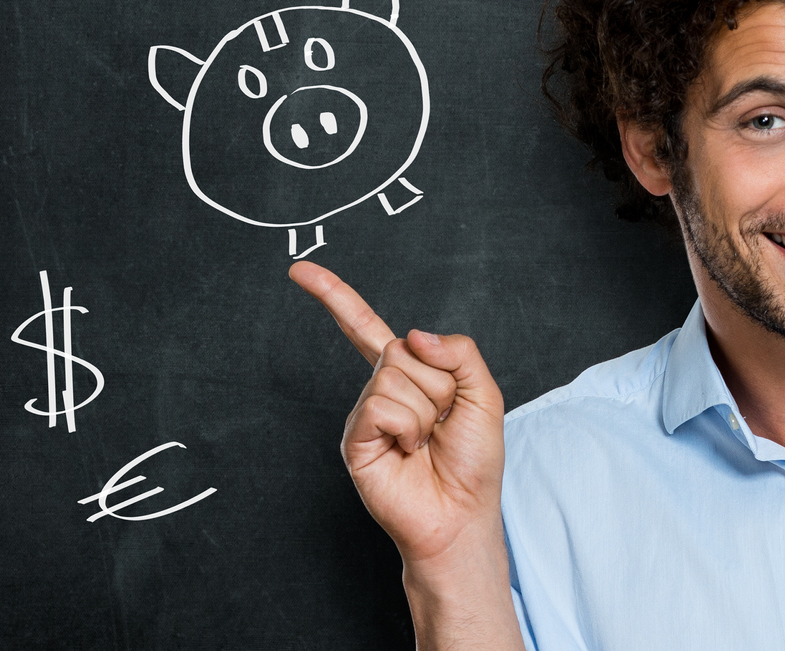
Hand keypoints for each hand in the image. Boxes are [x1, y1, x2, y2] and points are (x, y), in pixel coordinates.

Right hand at [289, 261, 506, 563]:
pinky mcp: (355, 439)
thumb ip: (459, 350)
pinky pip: (380, 405)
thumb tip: (412, 334)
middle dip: (438, 383)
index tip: (299, 272)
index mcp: (408, 373)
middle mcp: (381, 389)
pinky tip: (407, 449)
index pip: (365, 327)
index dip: (334, 297)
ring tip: (426, 440)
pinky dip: (406, 425)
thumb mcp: (484, 393)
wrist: (460, 513)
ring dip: (425, 409)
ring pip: (394, 376)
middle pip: (402, 350)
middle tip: (442, 421)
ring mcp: (366, 413)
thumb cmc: (473, 460)